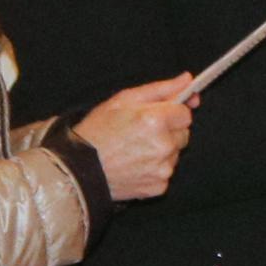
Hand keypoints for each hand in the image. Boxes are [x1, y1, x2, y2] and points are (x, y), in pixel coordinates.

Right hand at [70, 74, 197, 201]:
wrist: (79, 168)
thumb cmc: (97, 130)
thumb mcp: (124, 100)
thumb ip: (160, 89)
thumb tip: (187, 80)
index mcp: (156, 120)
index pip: (185, 113)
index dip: (172, 112)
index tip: (159, 115)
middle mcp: (163, 145)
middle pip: (183, 134)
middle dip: (169, 131)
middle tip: (141, 132)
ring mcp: (162, 168)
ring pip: (175, 154)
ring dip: (163, 150)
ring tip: (135, 150)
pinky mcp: (159, 186)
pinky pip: (166, 172)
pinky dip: (155, 169)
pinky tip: (135, 165)